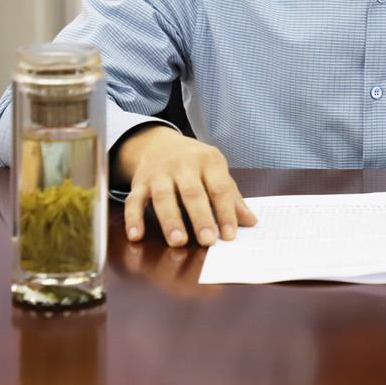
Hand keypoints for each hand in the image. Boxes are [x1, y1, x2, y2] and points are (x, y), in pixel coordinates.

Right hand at [117, 125, 256, 246]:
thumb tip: (251, 222)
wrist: (159, 143)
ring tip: (178, 241)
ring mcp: (159, 172)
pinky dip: (133, 218)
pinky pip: (134, 200)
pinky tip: (136, 236)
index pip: (219, 188)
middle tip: (207, 240)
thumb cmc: (195, 164)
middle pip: (192, 192)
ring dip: (170, 220)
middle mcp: (183, 164)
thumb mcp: (216, 172)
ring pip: (163, 196)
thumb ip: (231, 197)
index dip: (225, 212)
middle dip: (200, 217)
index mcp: (208, 161)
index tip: (230, 235)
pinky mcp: (140, 182)